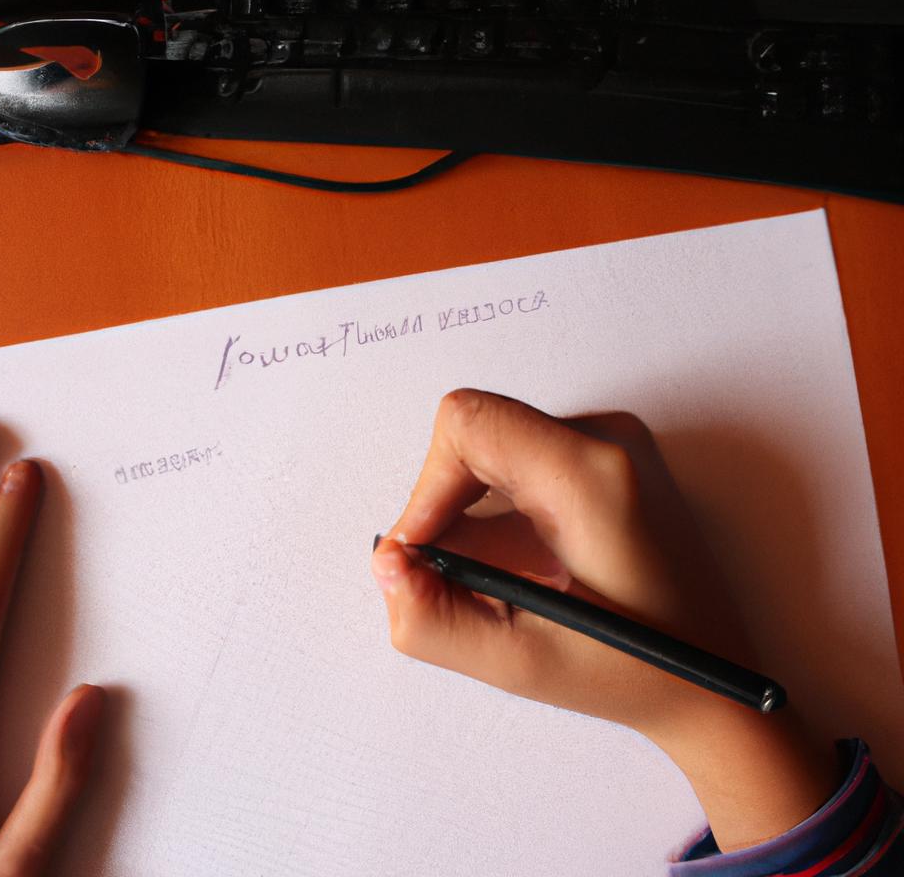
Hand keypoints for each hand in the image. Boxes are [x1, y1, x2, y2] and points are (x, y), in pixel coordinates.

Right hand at [372, 389, 839, 850]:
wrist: (719, 683)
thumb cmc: (637, 672)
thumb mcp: (522, 660)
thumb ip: (433, 617)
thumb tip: (387, 565)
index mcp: (591, 475)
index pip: (468, 423)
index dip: (427, 486)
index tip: (424, 550)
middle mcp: (607, 440)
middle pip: (477, 433)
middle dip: (445, 504)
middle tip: (449, 574)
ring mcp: (614, 444)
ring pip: (495, 447)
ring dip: (472, 510)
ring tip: (495, 578)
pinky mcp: (612, 458)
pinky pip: (523, 459)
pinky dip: (500, 509)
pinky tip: (522, 566)